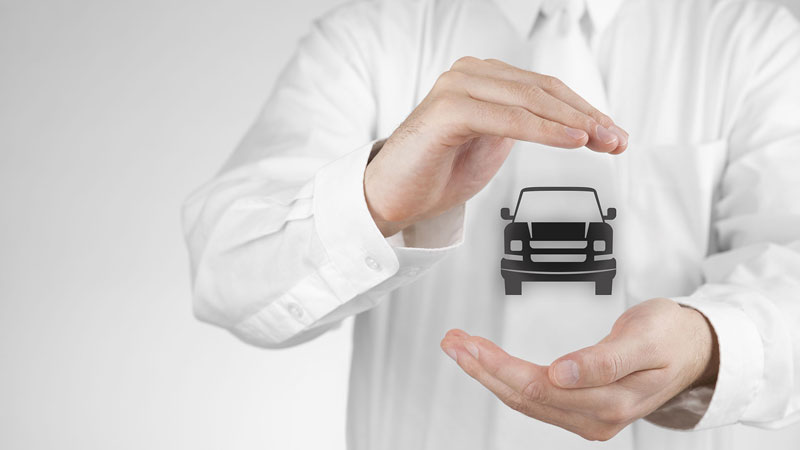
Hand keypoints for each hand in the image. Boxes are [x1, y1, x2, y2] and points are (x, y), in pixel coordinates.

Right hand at [365, 57, 628, 235]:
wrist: (389, 197)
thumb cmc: (434, 173)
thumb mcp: (492, 146)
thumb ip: (523, 126)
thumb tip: (570, 126)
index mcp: (482, 79)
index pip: (545, 88)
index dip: (584, 110)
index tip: (613, 134)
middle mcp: (470, 74)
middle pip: (544, 90)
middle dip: (587, 117)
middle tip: (617, 140)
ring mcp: (457, 87)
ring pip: (531, 100)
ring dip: (573, 123)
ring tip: (603, 141)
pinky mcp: (448, 110)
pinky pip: (508, 118)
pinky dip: (544, 130)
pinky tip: (572, 141)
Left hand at [439, 298, 718, 440]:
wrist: (694, 350)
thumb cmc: (671, 337)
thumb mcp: (645, 339)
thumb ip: (604, 359)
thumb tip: (563, 372)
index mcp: (609, 400)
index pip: (538, 386)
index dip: (498, 366)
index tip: (470, 344)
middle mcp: (595, 417)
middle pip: (524, 396)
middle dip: (483, 368)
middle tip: (453, 342)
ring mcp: (588, 416)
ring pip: (525, 399)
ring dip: (489, 374)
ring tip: (461, 348)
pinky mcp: (583, 409)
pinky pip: (536, 399)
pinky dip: (507, 379)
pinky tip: (490, 367)